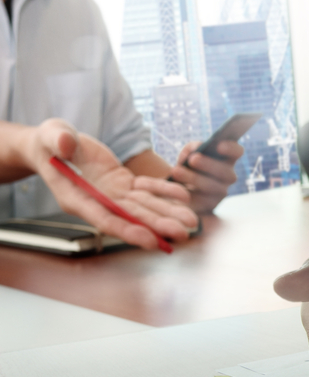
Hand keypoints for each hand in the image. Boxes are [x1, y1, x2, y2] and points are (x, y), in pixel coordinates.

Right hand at [28, 120, 197, 249]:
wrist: (54, 146)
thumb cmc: (49, 142)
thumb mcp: (50, 135)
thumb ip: (58, 140)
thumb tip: (67, 144)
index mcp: (76, 198)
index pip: (104, 218)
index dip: (127, 230)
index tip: (149, 240)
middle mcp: (98, 201)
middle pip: (131, 218)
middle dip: (157, 226)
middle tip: (183, 233)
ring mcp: (113, 194)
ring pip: (144, 207)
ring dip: (168, 214)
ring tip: (192, 222)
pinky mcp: (123, 184)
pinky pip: (147, 189)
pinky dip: (165, 192)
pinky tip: (184, 196)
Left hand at [169, 139, 243, 212]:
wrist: (177, 188)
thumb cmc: (187, 166)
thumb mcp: (188, 154)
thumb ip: (192, 148)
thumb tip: (195, 150)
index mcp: (227, 159)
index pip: (237, 152)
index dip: (231, 148)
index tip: (218, 145)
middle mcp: (228, 176)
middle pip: (226, 172)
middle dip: (209, 165)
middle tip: (193, 159)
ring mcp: (221, 193)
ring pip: (213, 187)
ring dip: (195, 178)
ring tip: (176, 171)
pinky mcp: (209, 206)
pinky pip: (201, 201)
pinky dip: (188, 193)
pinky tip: (176, 187)